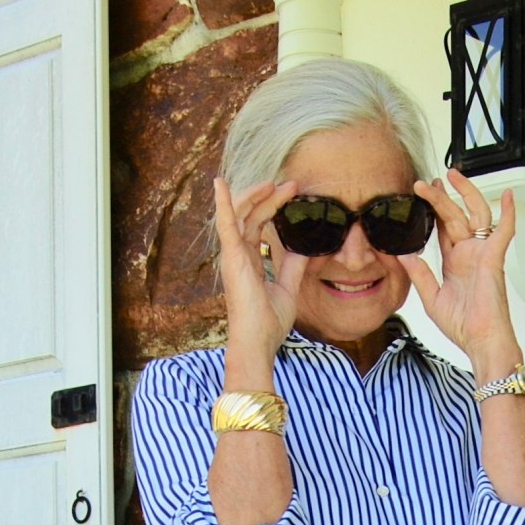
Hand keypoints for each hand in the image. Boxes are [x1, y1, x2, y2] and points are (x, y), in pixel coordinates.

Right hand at [213, 177, 307, 364]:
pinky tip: (220, 184)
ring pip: (238, 214)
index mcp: (248, 260)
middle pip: (250, 215)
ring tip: (274, 182)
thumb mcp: (287, 288)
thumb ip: (292, 267)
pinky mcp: (232, 258)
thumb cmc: (268, 322)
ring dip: (254, 195)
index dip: (273, 206)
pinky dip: (223, 203)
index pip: (258, 224)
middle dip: (268, 196)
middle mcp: (237, 255)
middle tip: (292, 184)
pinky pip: (225, 225)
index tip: (293, 193)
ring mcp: (232, 255)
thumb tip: (304, 249)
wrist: (259, 342)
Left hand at [400, 170, 521, 374]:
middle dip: (442, 196)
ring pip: (475, 214)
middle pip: (455, 215)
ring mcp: (482, 253)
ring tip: (452, 176)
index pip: (443, 227)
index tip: (422, 193)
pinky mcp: (493, 258)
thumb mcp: (431, 297)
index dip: (433, 209)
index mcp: (455, 262)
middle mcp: (469, 254)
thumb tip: (403, 254)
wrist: (480, 340)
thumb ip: (418, 273)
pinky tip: (507, 196)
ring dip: (465, 194)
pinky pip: (504, 230)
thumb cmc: (462, 325)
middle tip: (426, 182)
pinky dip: (508, 213)